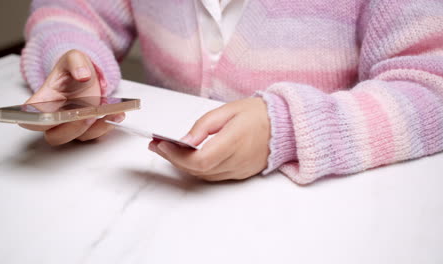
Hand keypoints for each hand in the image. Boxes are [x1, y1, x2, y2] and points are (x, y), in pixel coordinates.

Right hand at [20, 49, 124, 145]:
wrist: (87, 74)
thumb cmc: (73, 69)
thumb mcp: (74, 58)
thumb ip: (76, 63)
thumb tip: (83, 75)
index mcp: (43, 100)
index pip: (31, 118)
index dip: (38, 122)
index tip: (53, 117)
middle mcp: (55, 116)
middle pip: (55, 137)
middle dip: (72, 129)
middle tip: (87, 115)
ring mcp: (72, 124)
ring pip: (79, 137)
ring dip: (96, 128)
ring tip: (109, 112)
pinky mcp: (88, 127)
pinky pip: (96, 134)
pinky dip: (108, 125)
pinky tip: (117, 114)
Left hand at [148, 98, 270, 180]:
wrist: (285, 124)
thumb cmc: (258, 113)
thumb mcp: (228, 110)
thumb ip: (203, 126)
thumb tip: (184, 141)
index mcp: (235, 141)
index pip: (200, 160)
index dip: (177, 155)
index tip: (161, 144)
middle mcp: (238, 160)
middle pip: (198, 170)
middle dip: (173, 159)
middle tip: (157, 145)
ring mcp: (240, 170)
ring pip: (204, 175)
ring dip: (183, 165)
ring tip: (168, 149)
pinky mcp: (241, 173)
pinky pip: (214, 175)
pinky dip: (198, 168)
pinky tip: (187, 157)